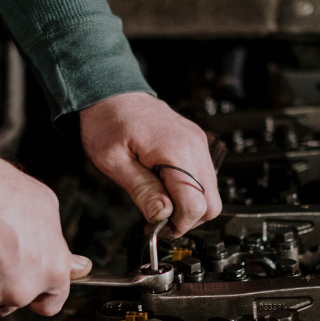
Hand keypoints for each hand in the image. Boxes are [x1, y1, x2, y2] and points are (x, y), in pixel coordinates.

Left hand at [80, 93, 221, 235]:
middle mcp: (194, 146)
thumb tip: (162, 215)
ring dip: (188, 205)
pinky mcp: (195, 144)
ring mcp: (198, 144)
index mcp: (176, 151)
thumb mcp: (113, 162)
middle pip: (211, 203)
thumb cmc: (108, 122)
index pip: (196, 205)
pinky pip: (203, 178)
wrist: (113, 93)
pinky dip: (188, 191)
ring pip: (210, 193)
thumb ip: (142, 190)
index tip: (158, 227)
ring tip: (159, 202)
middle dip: (187, 219)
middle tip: (160, 219)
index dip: (178, 224)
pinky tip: (165, 188)